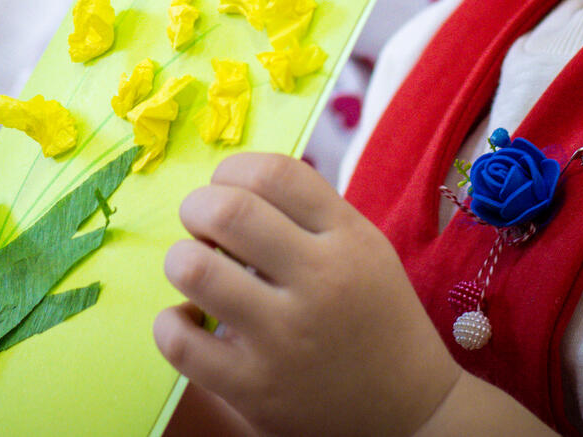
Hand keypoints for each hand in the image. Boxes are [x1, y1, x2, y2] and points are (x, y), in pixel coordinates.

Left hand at [153, 152, 463, 436]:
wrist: (411, 413)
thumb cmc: (374, 319)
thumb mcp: (364, 250)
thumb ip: (309, 214)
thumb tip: (232, 183)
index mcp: (348, 239)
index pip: (274, 173)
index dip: (232, 170)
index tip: (225, 187)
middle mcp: (320, 283)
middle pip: (228, 210)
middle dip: (197, 207)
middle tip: (201, 226)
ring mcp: (286, 339)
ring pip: (194, 270)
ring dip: (180, 260)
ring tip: (195, 271)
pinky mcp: (256, 389)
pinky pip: (179, 341)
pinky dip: (171, 323)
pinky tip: (191, 321)